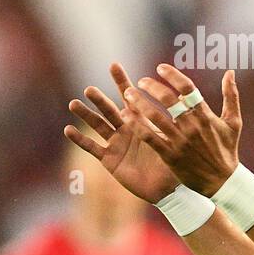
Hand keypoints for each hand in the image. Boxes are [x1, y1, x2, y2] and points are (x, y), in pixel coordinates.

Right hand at [64, 63, 180, 203]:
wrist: (167, 189)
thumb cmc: (174, 163)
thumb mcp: (174, 138)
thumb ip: (174, 119)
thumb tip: (185, 96)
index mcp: (141, 121)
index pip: (130, 96)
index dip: (122, 81)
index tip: (114, 65)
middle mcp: (126, 129)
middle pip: (110, 109)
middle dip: (100, 99)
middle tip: (90, 89)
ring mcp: (116, 144)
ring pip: (98, 126)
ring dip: (86, 114)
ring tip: (74, 103)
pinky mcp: (109, 159)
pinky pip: (93, 148)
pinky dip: (80, 139)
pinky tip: (68, 129)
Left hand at [119, 64, 242, 195]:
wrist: (222, 182)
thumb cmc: (227, 150)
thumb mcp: (234, 122)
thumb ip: (231, 95)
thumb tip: (230, 72)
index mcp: (206, 115)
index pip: (188, 88)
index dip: (172, 75)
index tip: (160, 68)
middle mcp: (192, 126)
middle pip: (169, 100)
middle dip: (152, 87)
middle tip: (140, 81)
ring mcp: (180, 141)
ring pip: (155, 117)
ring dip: (140, 103)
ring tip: (128, 93)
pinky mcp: (170, 155)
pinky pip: (150, 137)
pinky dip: (137, 125)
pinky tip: (126, 116)